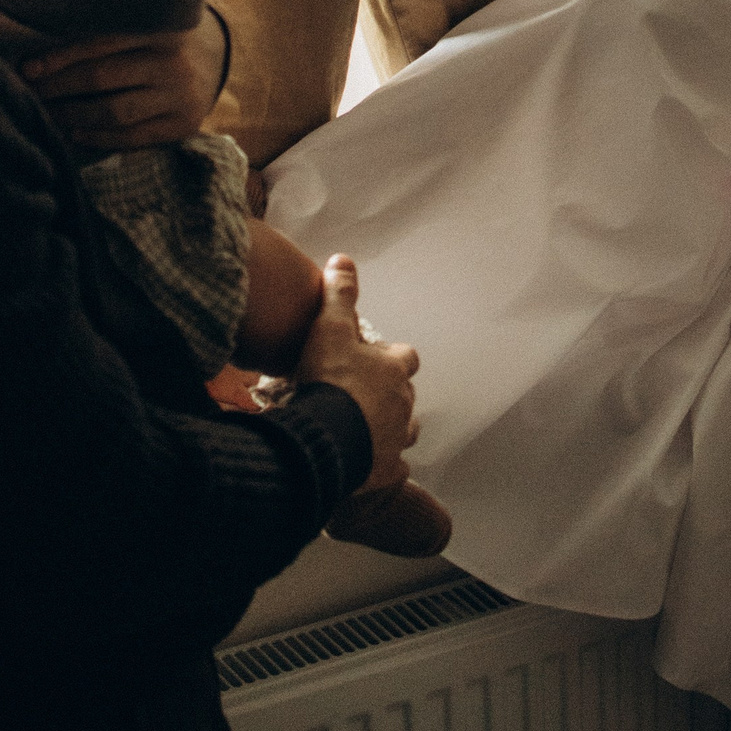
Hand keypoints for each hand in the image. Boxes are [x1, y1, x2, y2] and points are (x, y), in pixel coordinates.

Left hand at [22, 9, 226, 147]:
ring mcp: (180, 96)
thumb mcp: (144, 23)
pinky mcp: (183, 124)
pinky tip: (75, 133)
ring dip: (72, 116)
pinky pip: (132, 137)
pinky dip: (99, 138)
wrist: (212, 61)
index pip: (100, 43)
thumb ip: (106, 28)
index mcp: (160, 27)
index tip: (28, 68)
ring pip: (114, 112)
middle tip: (30, 93)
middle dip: (58, 87)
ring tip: (48, 114)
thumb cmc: (158, 40)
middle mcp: (173, 62)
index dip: (60, 57)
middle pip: (102, 78)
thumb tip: (43, 52)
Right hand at [296, 255, 420, 488]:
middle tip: (361, 394)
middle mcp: (402, 404)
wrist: (324, 437)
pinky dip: (384, 466)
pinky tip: (368, 464)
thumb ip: (338, 294)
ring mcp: (397, 439)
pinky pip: (394, 468)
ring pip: (406, 431)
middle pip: (406, 395)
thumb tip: (343, 260)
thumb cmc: (328, 381)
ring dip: (391, 428)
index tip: (373, 358)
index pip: (406, 356)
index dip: (391, 357)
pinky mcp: (386, 470)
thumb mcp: (329, 327)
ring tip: (366, 428)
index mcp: (393, 369)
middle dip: (389, 394)